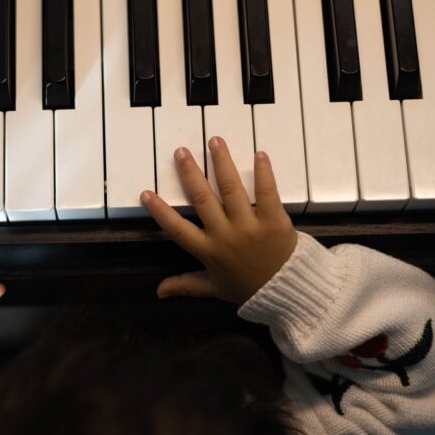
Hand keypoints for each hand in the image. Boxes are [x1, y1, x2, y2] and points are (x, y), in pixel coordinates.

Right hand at [140, 137, 296, 304]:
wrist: (288, 292)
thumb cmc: (249, 289)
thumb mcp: (214, 288)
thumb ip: (185, 285)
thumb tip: (159, 291)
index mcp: (209, 251)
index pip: (178, 229)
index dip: (160, 212)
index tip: (146, 193)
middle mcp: (226, 236)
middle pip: (203, 199)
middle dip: (190, 173)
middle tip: (181, 152)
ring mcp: (250, 226)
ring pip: (231, 189)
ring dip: (222, 163)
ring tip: (214, 142)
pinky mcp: (274, 220)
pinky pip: (267, 193)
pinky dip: (263, 173)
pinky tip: (258, 154)